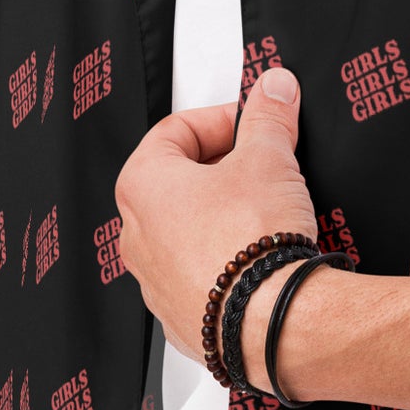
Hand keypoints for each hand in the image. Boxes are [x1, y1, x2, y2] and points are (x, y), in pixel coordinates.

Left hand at [114, 65, 318, 372]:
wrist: (271, 320)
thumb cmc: (253, 243)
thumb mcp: (269, 158)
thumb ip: (268, 116)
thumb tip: (273, 89)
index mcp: (142, 185)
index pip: (177, 130)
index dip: (223, 119)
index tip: (254, 123)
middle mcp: (136, 234)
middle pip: (179, 178)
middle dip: (224, 165)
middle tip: (264, 162)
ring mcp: (154, 280)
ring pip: (187, 229)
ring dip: (222, 213)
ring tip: (265, 211)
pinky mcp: (180, 316)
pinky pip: (199, 273)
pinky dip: (225, 259)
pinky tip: (258, 256)